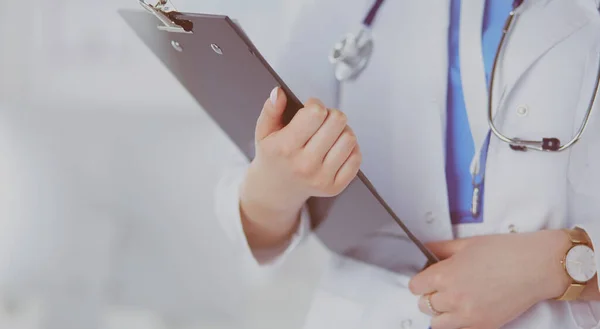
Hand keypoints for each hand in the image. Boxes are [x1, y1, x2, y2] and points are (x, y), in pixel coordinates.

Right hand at [239, 87, 361, 247]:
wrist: (274, 190)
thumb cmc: (272, 156)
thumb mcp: (263, 131)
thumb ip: (270, 109)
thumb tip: (278, 92)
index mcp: (285, 147)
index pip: (316, 113)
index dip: (315, 104)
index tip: (309, 109)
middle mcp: (304, 165)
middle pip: (337, 121)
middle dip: (330, 115)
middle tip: (321, 121)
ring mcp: (321, 178)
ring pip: (350, 138)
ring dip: (342, 131)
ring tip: (329, 134)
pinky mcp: (335, 187)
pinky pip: (356, 158)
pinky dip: (349, 149)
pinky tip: (336, 148)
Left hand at [408, 230, 571, 328]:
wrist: (535, 266)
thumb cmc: (505, 252)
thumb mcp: (466, 244)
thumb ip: (441, 248)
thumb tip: (426, 249)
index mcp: (444, 275)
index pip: (415, 286)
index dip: (421, 280)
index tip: (426, 278)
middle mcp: (452, 298)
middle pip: (424, 305)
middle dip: (430, 295)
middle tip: (441, 287)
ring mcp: (467, 315)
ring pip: (437, 322)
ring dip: (440, 312)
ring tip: (452, 301)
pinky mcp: (483, 325)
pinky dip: (458, 322)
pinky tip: (466, 309)